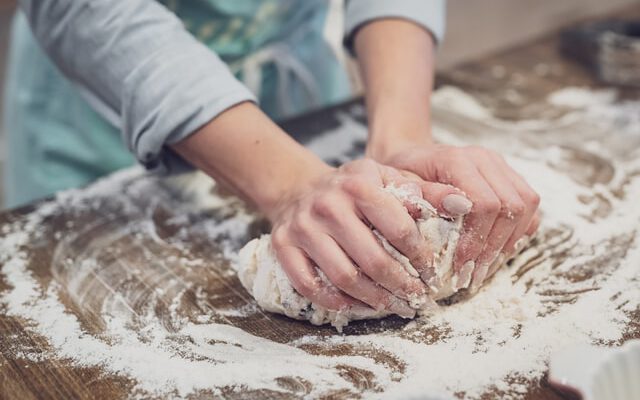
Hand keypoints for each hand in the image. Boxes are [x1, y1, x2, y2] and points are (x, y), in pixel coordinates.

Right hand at [265, 159, 455, 315]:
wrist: (301, 188)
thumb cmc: (354, 188)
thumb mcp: (389, 179)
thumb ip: (426, 192)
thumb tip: (464, 204)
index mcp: (359, 183)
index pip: (399, 228)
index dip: (421, 256)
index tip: (432, 272)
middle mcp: (328, 204)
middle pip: (373, 259)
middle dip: (401, 286)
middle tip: (417, 298)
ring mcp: (303, 226)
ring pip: (344, 277)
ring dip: (374, 300)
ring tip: (394, 306)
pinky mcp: (284, 246)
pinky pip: (311, 286)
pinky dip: (337, 302)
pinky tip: (357, 306)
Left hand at [373, 144, 539, 289]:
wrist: (411, 158)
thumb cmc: (402, 177)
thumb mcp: (401, 188)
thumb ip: (427, 196)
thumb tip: (458, 207)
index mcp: (457, 159)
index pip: (485, 203)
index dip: (477, 240)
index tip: (460, 266)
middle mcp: (485, 159)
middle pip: (511, 206)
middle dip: (494, 247)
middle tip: (473, 276)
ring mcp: (500, 165)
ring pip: (527, 205)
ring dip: (509, 242)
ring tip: (485, 269)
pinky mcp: (509, 176)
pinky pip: (529, 206)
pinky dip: (518, 232)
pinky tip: (496, 252)